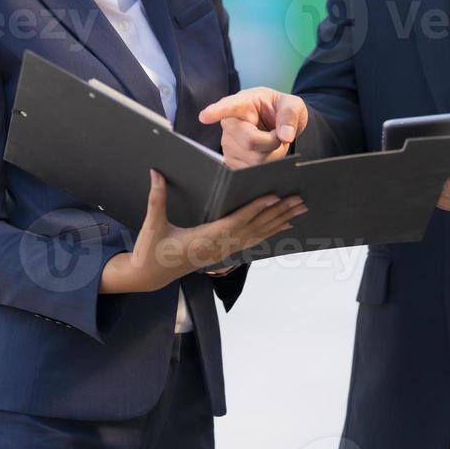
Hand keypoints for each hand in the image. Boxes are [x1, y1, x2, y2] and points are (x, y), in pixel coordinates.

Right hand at [100, 170, 306, 293]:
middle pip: (254, 228)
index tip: (275, 197)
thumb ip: (156, 198)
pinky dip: (268, 231)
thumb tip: (155, 172)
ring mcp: (222, 251)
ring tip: (299, 210)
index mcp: (204, 239)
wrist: (149, 276)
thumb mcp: (151, 224)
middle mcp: (218, 247)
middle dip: (278, 214)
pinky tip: (282, 225)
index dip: (256, 209)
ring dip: (279, 222)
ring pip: (257, 235)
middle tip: (300, 200)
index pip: (236, 222)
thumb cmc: (150, 251)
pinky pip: (251, 240)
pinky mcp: (222, 253)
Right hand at [197, 87, 308, 168]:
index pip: (228, 107)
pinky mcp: (231, 161)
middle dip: (272, 142)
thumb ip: (289, 116)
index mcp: (242, 103)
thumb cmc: (280, 110)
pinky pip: (252, 170)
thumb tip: (285, 135)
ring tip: (271, 141)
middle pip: (250, 141)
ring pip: (254, 159)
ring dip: (272, 154)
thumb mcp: (292, 104)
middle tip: (280, 133)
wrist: (277, 124)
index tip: (204, 116)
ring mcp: (228, 144)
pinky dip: (266, 164)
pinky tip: (265, 152)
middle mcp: (230, 123)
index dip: (215, 112)